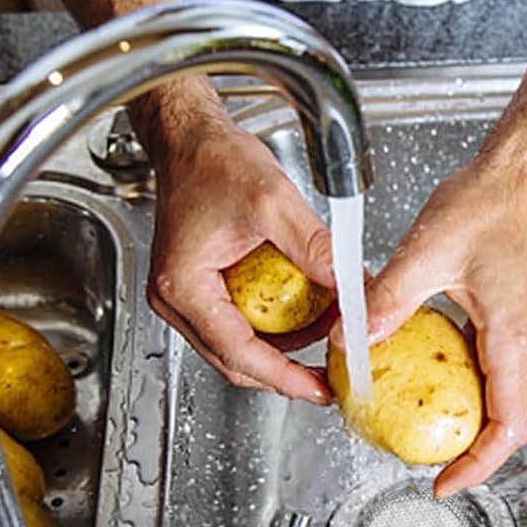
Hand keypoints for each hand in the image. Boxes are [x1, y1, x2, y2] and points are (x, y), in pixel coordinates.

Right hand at [138, 79, 334, 403]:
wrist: (191, 139)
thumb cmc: (212, 162)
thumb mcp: (273, 204)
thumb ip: (313, 249)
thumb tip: (350, 287)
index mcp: (184, 286)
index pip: (238, 353)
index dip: (283, 377)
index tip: (317, 388)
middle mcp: (176, 298)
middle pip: (234, 360)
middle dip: (285, 371)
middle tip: (327, 375)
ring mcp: (185, 295)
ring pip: (236, 345)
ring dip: (282, 348)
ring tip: (325, 334)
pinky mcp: (199, 286)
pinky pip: (237, 323)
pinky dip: (272, 326)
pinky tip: (304, 315)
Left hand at [336, 157, 526, 496]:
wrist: (515, 178)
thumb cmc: (489, 205)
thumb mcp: (427, 253)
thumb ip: (387, 300)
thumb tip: (351, 340)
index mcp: (511, 338)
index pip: (506, 427)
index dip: (477, 466)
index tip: (443, 484)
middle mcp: (521, 345)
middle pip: (503, 424)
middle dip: (464, 454)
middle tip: (420, 466)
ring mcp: (516, 337)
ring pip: (495, 402)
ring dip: (461, 425)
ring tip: (416, 431)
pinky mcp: (503, 325)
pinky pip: (484, 375)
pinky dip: (456, 392)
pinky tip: (420, 382)